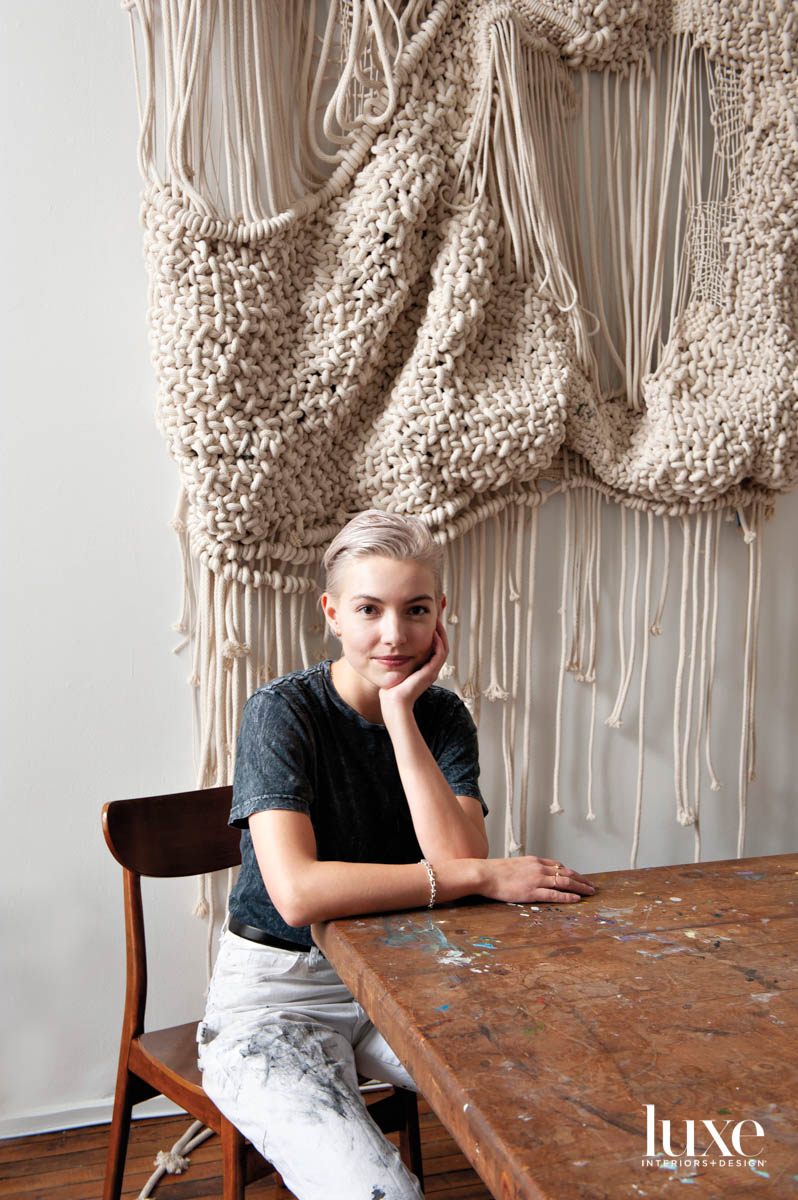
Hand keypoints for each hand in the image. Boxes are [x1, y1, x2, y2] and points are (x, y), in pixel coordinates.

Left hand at [378, 619, 448, 717]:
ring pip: (443, 648)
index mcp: (425, 666)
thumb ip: (398, 655)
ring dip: (441, 633)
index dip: (434, 631)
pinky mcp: (431, 673)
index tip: (428, 618)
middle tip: (436, 615)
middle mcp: (431, 668)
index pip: (435, 645)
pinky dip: (438, 643)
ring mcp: (433, 670)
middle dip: (439, 629)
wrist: (393, 701)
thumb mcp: (396, 665)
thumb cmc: (391, 685)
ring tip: (437, 621)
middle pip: (442, 644)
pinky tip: (433, 633)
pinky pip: (440, 655)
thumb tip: (390, 643)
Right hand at [480, 856, 595, 903]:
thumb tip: (530, 874)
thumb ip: (526, 868)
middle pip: (566, 873)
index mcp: (534, 861)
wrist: (484, 873)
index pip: (558, 865)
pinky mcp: (532, 891)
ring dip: (580, 887)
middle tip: (591, 885)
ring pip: (564, 883)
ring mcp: (536, 879)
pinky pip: (554, 894)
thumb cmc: (495, 871)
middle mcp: (538, 868)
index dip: (571, 872)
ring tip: (590, 892)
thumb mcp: (514, 865)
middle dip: (581, 879)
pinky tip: (576, 899)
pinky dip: (567, 896)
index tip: (579, 877)